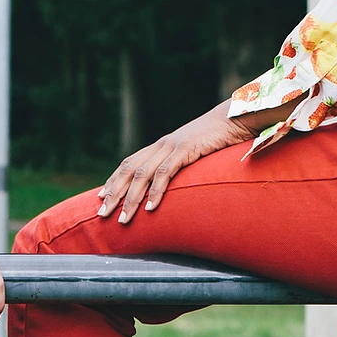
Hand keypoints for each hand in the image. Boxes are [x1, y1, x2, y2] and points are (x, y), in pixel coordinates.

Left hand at [98, 99, 260, 225]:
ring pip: (143, 175)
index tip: (101, 198)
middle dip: (114, 194)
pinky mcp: (186, 149)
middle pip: (128, 170)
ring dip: (131, 199)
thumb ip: (181, 165)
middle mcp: (161, 145)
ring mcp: (172, 146)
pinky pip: (166, 173)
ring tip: (123, 219)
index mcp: (161, 146)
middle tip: (102, 215)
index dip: (113, 180)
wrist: (236, 117)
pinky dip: (155, 192)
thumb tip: (175, 186)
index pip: (128, 163)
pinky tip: (149, 208)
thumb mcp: (194, 153)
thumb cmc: (218, 138)